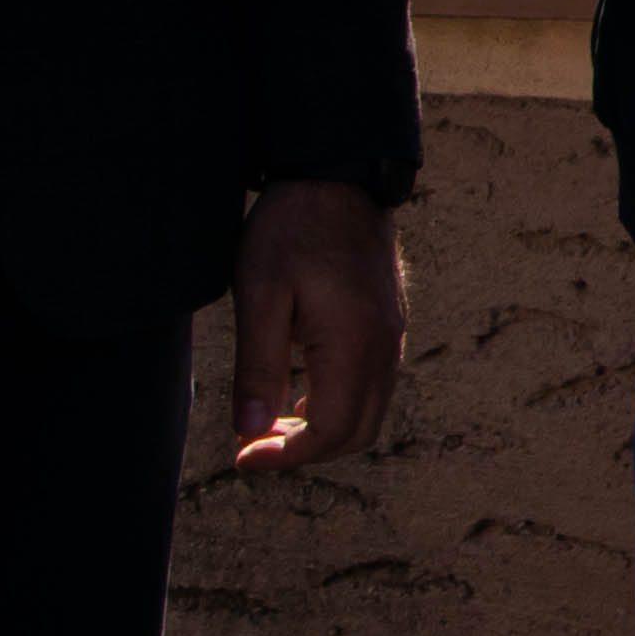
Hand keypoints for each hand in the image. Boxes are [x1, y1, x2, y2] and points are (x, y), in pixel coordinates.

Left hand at [226, 177, 405, 470]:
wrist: (339, 177)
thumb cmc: (291, 231)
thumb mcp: (259, 296)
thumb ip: (257, 368)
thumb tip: (250, 431)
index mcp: (354, 345)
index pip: (329, 431)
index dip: (285, 457)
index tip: (241, 458)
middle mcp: (384, 348)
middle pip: (357, 432)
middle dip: (305, 452)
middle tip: (253, 446)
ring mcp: (392, 336)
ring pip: (369, 412)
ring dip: (323, 431)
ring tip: (271, 423)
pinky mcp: (389, 324)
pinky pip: (373, 386)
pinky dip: (338, 406)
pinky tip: (300, 392)